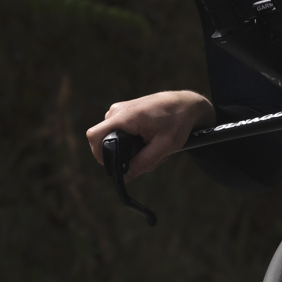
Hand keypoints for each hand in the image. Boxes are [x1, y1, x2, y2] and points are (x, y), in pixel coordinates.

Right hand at [86, 90, 215, 180]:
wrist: (186, 103)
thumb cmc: (178, 121)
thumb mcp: (164, 146)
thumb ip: (142, 163)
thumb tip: (124, 178)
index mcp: (126, 116)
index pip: (95, 136)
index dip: (99, 155)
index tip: (115, 166)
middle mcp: (117, 111)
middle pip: (104, 141)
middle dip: (121, 154)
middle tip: (144, 157)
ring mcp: (120, 110)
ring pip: (113, 138)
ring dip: (129, 149)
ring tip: (151, 147)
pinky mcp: (124, 112)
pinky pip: (119, 132)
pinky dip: (132, 141)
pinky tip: (149, 141)